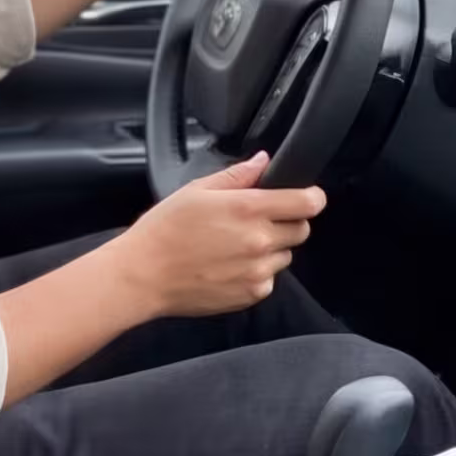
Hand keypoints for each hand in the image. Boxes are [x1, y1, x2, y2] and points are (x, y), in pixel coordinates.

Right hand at [109, 152, 325, 318]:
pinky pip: (269, 278)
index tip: (307, 195)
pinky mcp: (252, 294)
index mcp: (247, 209)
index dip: (311, 196)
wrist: (144, 276)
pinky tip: (228, 265)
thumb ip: (236, 175)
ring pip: (285, 254)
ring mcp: (258, 271)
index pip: (307, 202)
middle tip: (257, 219)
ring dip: (271, 247)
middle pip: (301, 229)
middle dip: (287, 220)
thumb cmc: (164, 230)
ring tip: (235, 244)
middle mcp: (259, 241)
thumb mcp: (195, 190)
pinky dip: (257, 271)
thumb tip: (263, 161)